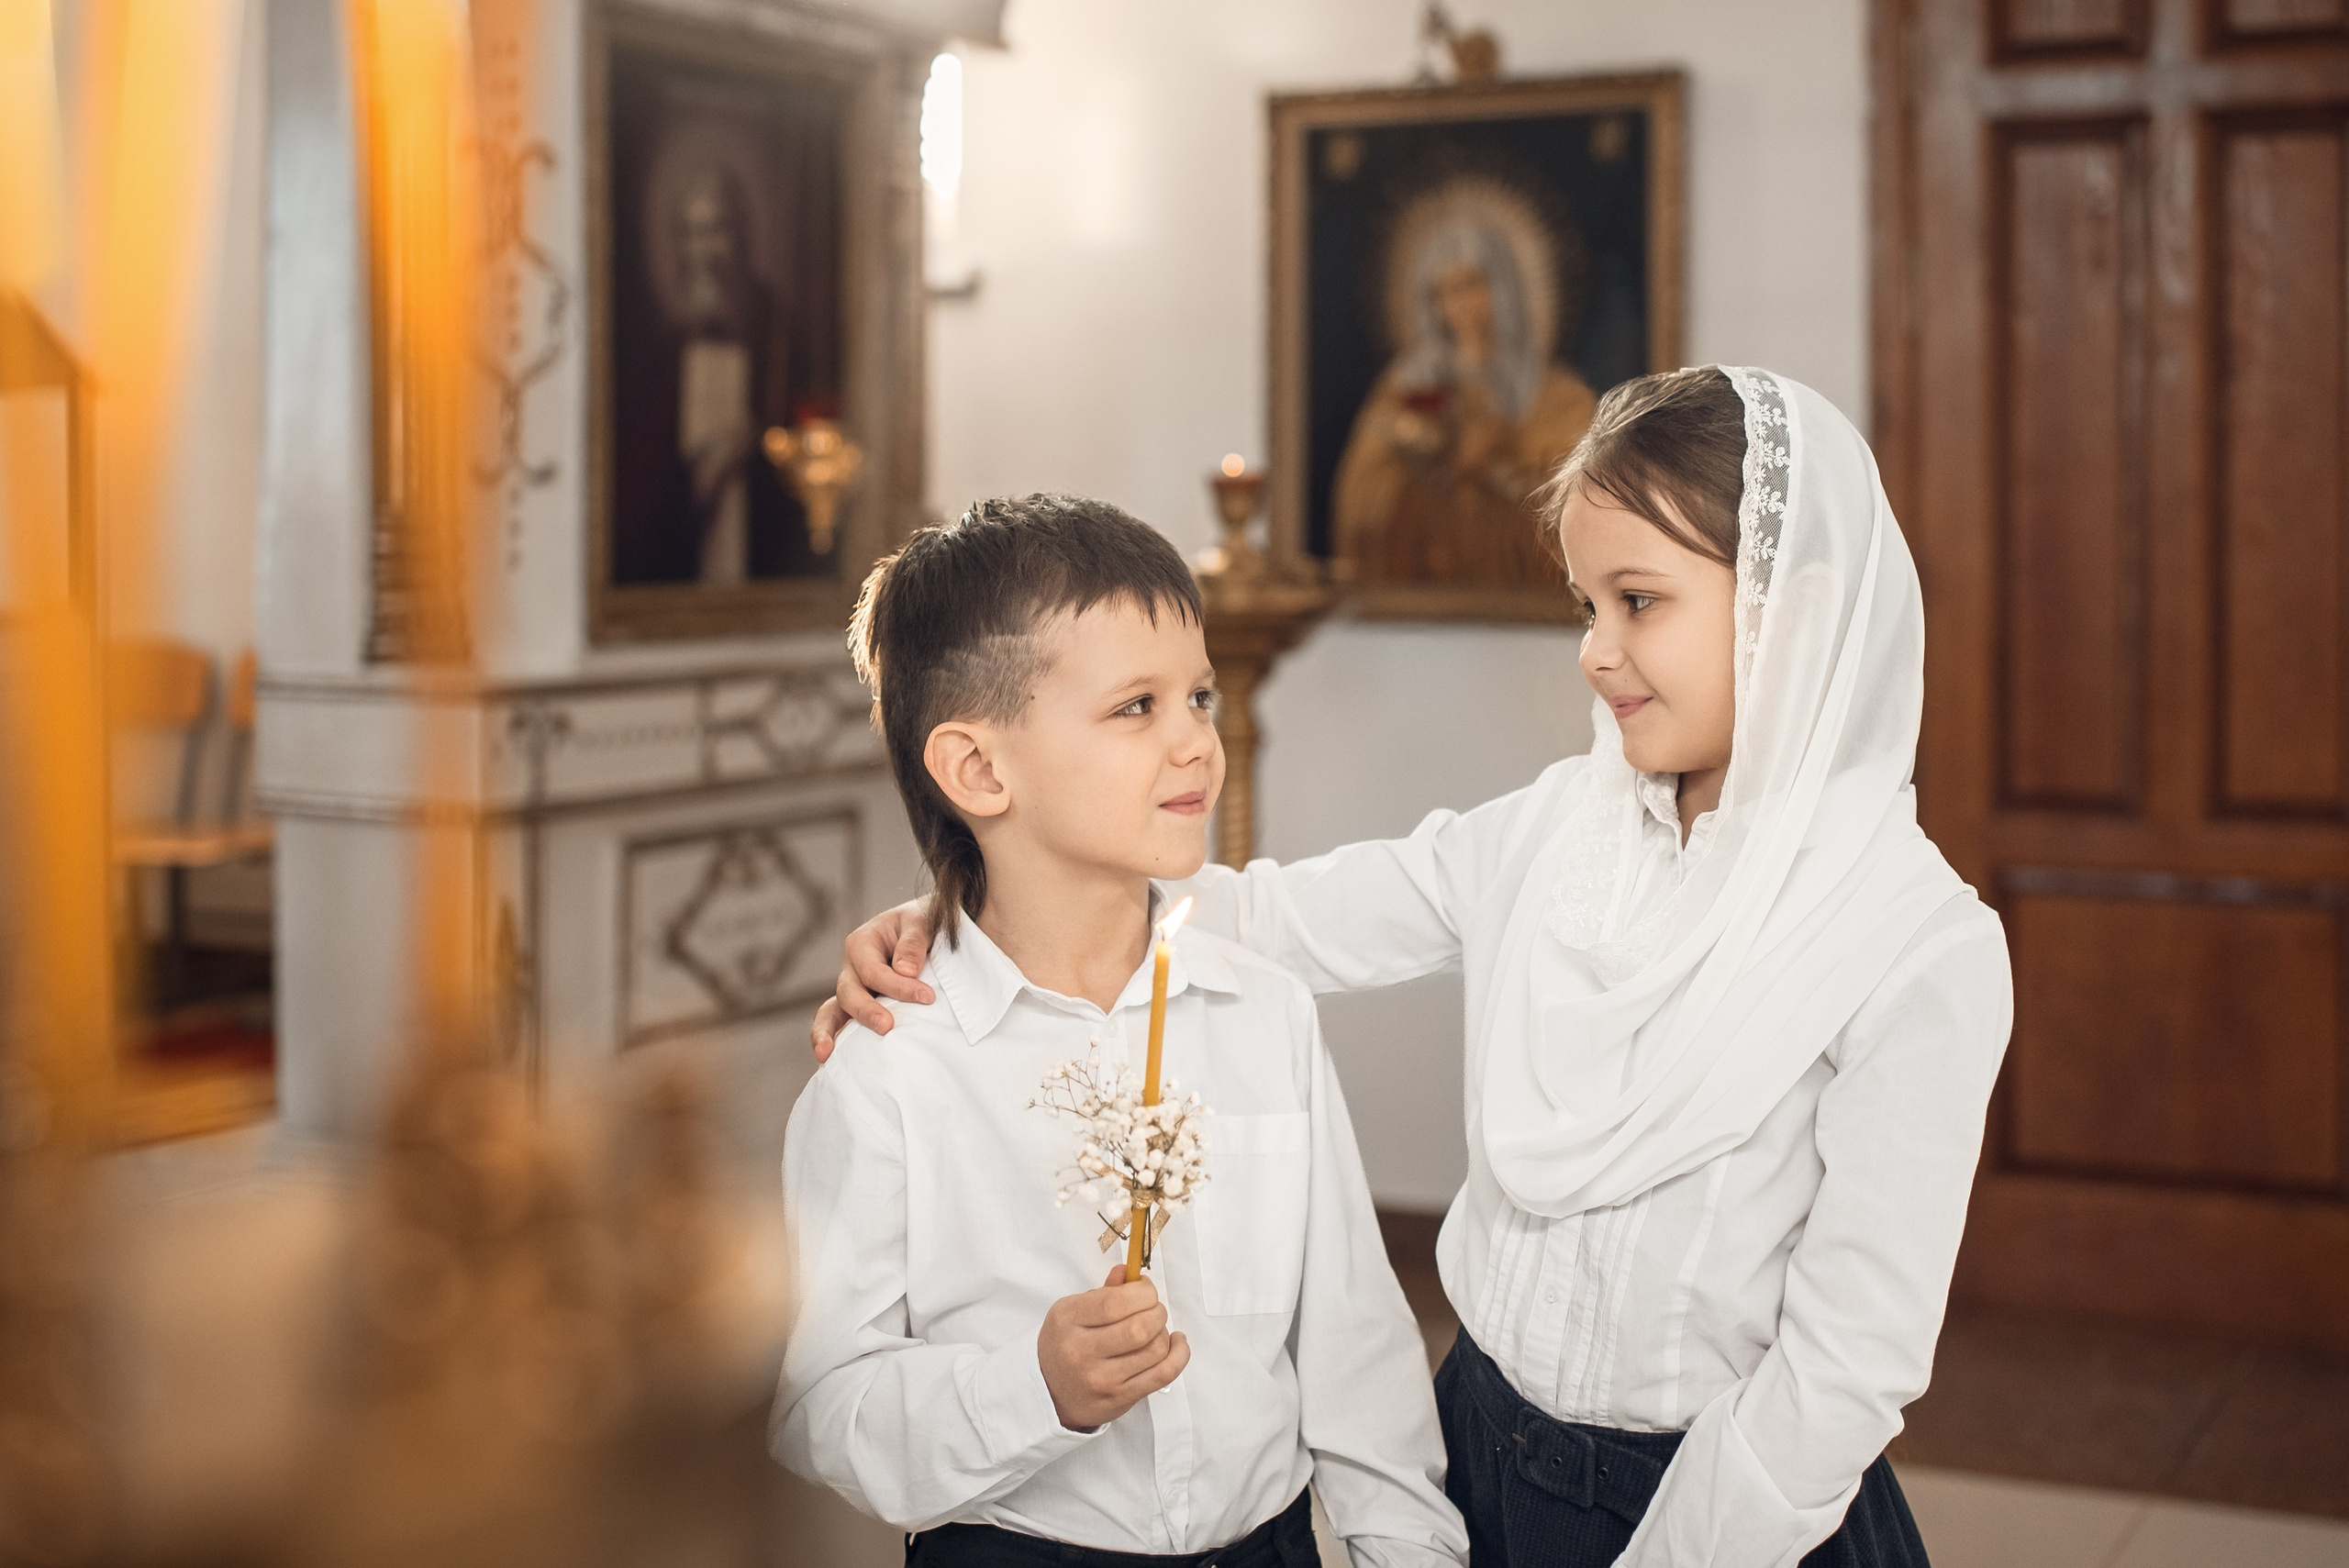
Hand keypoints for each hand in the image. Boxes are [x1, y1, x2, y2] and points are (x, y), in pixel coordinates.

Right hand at [810, 900, 933, 1062]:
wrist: (924, 931)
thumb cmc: (921, 925)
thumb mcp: (920, 922)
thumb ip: (912, 942)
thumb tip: (905, 970)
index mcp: (862, 943)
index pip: (873, 970)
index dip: (897, 986)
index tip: (928, 997)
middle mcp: (852, 968)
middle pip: (849, 992)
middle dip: (866, 1012)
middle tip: (888, 1027)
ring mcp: (853, 989)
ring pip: (832, 1011)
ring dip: (830, 1032)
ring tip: (826, 1054)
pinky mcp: (860, 1007)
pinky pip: (838, 1023)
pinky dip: (830, 1038)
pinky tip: (828, 1060)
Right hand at [1037, 1265, 1190, 1430]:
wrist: (1050, 1392)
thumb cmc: (1065, 1345)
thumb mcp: (1072, 1312)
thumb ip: (1103, 1292)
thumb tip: (1128, 1273)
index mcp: (1068, 1320)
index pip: (1115, 1302)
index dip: (1142, 1292)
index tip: (1145, 1289)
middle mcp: (1081, 1351)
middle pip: (1140, 1327)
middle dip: (1157, 1311)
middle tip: (1152, 1309)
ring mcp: (1102, 1378)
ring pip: (1155, 1349)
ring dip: (1164, 1333)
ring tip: (1155, 1329)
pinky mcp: (1120, 1398)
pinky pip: (1163, 1374)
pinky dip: (1179, 1355)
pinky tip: (1177, 1343)